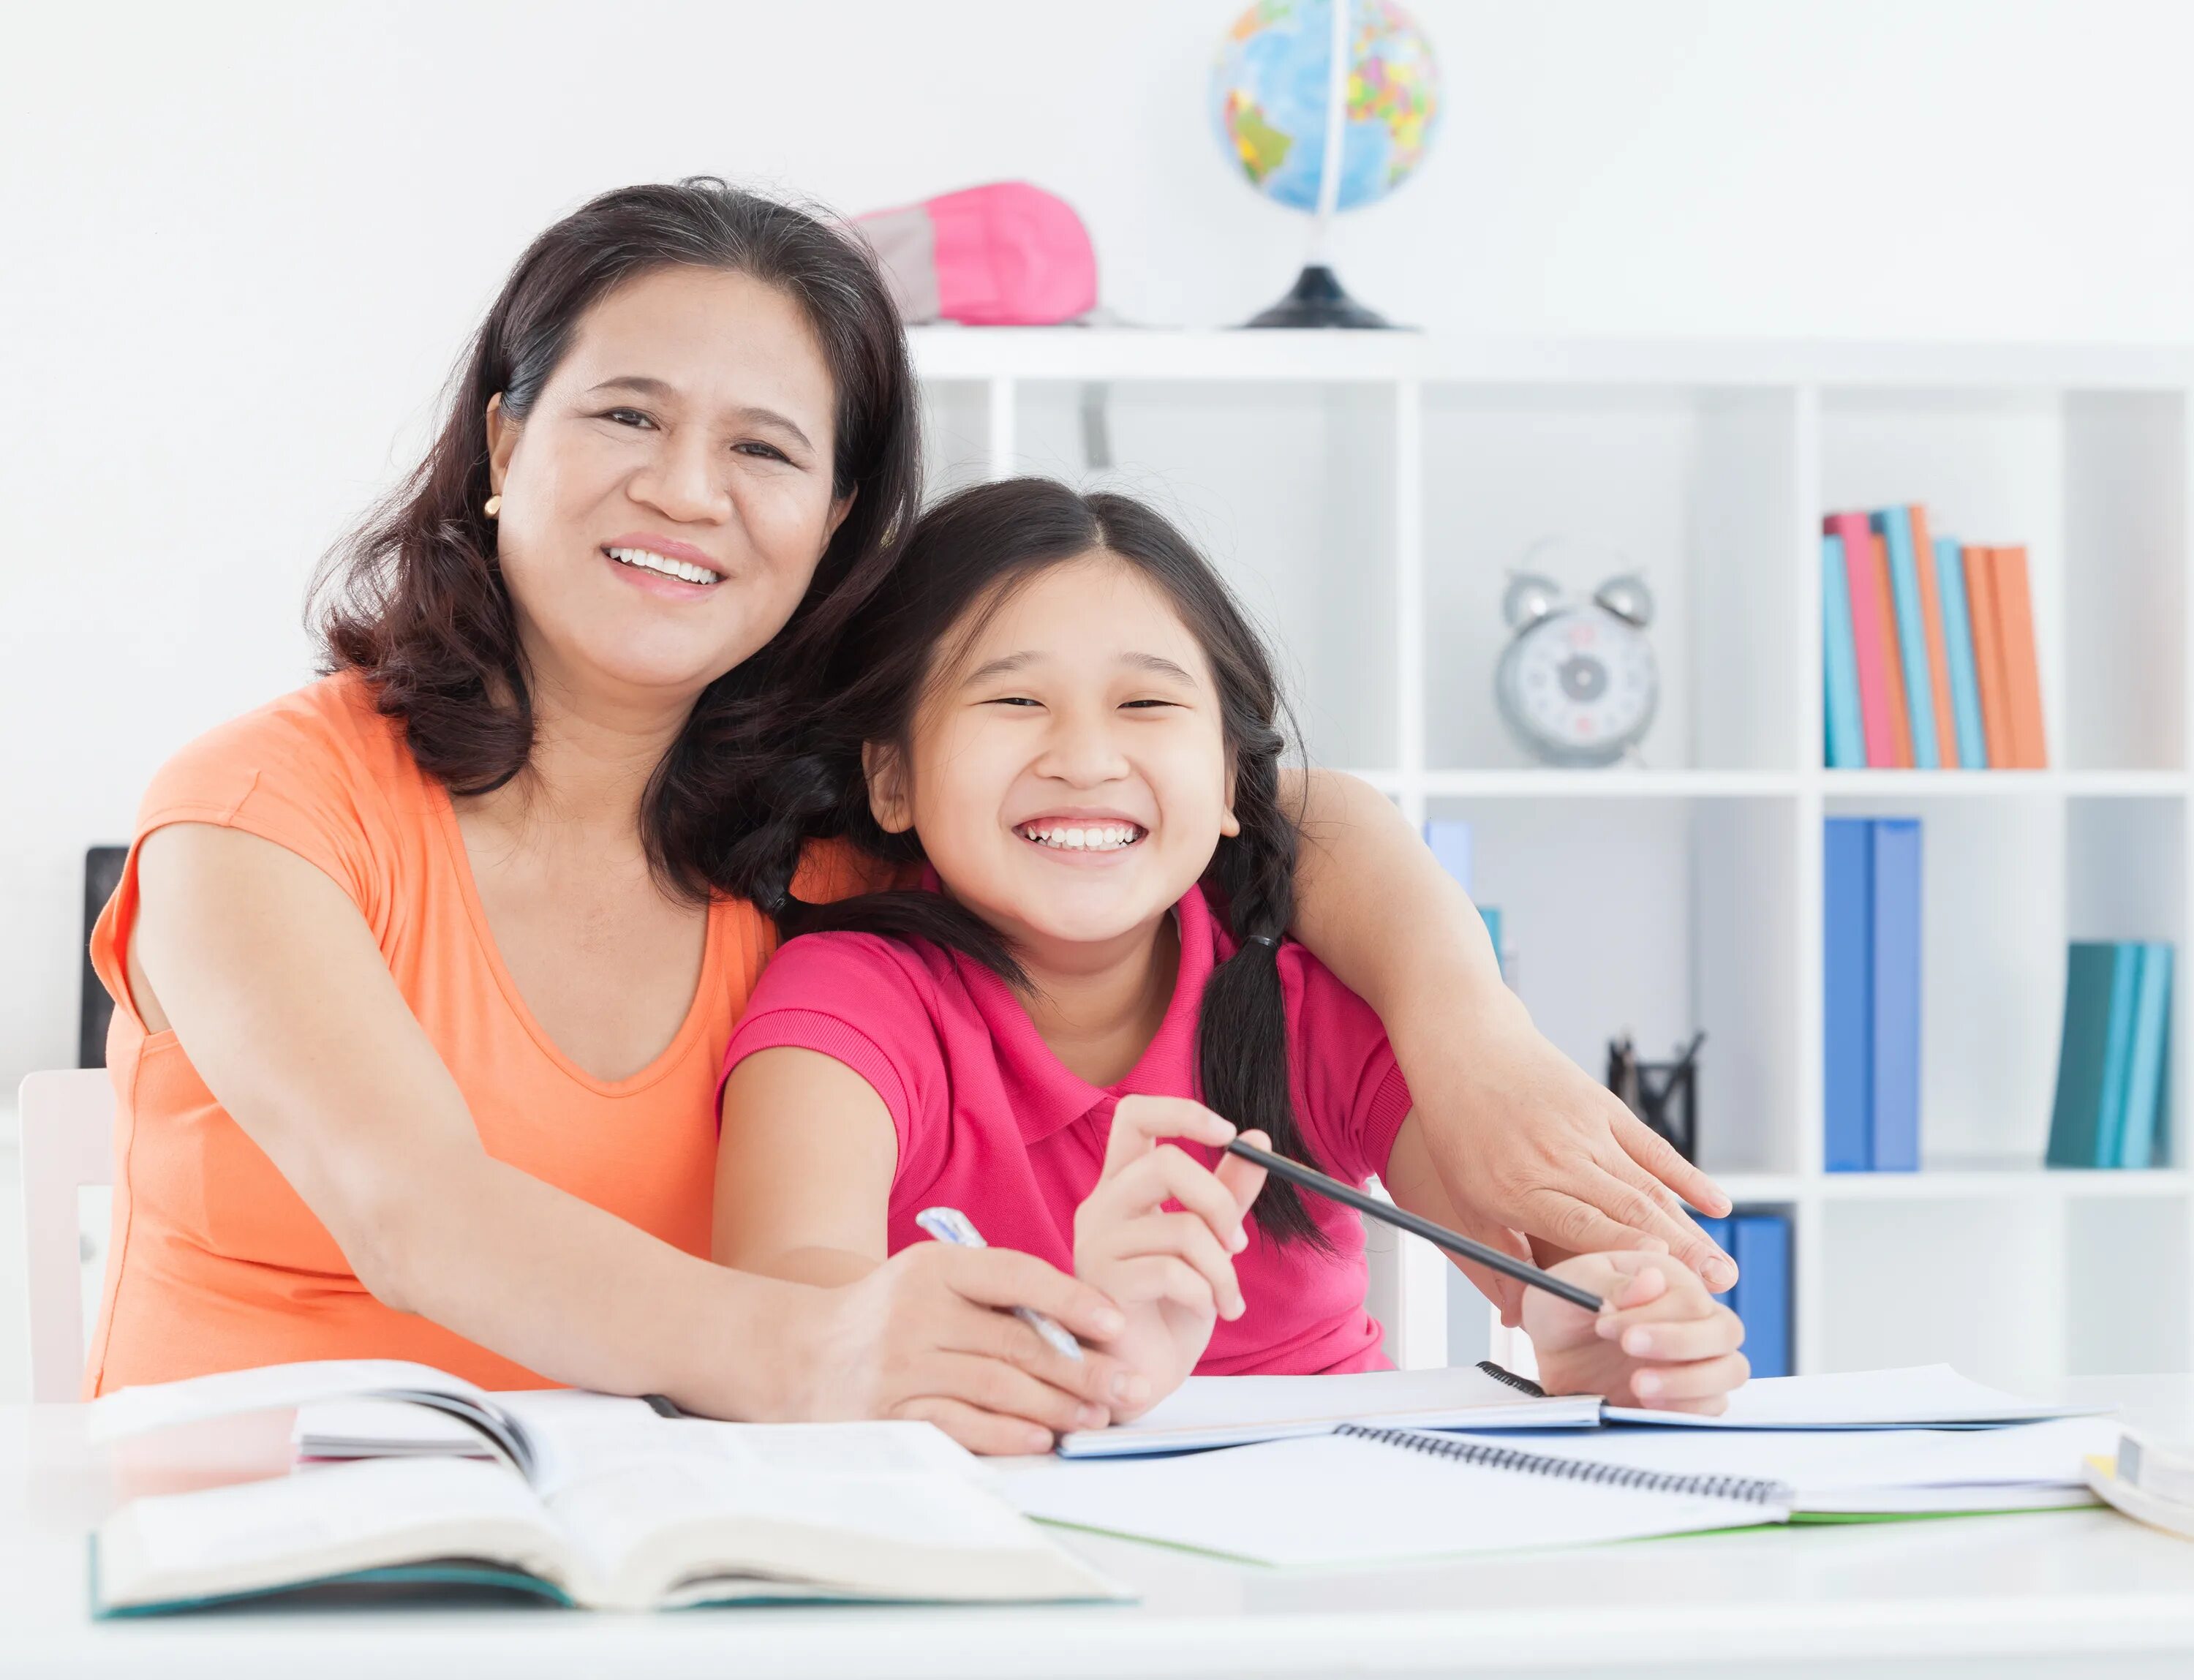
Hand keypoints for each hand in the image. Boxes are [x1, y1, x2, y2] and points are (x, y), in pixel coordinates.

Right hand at [782, 1242, 1149, 1454]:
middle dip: (1081, 1368)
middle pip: (1016, 1342)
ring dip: (1056, 1406)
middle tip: (1126, 1386)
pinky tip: (1042, 1438)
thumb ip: (992, 1291)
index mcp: (933, 1267)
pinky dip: (1006, 1434)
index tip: (1116, 1323)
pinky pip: (960, 1425)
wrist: (796, 1353)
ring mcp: (899, 1366)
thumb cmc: (887, 1314)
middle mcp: (915, 1312)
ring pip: (997, 1386)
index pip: (1016, 1275)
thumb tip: (1081, 1322)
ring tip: (1096, 1416)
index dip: (1073, 1300)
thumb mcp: (929, 1278)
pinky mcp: (887, 1414)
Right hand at [1072, 1096, 1267, 1415]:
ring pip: (1182, 1226)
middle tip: (1237, 1242)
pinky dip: (1205, 1292)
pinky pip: (1173, 1270)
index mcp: (1122, 1186)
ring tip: (1227, 1298)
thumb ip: (1227, 1192)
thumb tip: (1259, 1140)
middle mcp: (1101, 1206)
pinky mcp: (1103, 1284)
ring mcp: (1097, 1243)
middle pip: (1165, 1163)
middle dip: (1219, 1202)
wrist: (1141, 1376)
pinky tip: (1206, 1310)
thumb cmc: (1167, 1309)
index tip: (1228, 1133)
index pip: (1135, 1115)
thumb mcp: (1208, 1243)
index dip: (1182, 1112)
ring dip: (1223, 1268)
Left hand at [1408, 995, 1736, 1322]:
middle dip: (1677, 1256)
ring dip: (1689, 1229)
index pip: (1581, 1228)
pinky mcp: (1605, 1107)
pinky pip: (1654, 1148)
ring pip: (1649, 1187)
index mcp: (1520, 1186)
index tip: (1661, 1283)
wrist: (1467, 1049)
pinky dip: (1688, 1178)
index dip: (1624, 1256)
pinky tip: (1717, 1206)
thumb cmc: (1461, 1129)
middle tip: (1716, 1291)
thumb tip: (1520, 1316)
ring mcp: (1587, 1130)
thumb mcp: (1462, 1201)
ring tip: (1721, 1267)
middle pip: (1627, 1213)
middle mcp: (1559, 1159)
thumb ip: (1496, 1258)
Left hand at [1523, 1248, 1748, 1413]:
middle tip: (1628, 1348)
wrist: (1548, 1355)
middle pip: (1725, 1331)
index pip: (1691, 1297)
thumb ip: (1608, 1283)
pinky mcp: (1689, 1394)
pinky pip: (1714, 1405)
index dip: (1654, 1315)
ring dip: (1689, 1381)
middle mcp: (1692, 1315)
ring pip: (1731, 1370)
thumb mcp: (1570, 1286)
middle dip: (1679, 1343)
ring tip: (1637, 1384)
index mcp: (1669, 1277)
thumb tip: (1653, 1281)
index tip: (1605, 1325)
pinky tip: (1647, 1403)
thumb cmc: (1561, 1309)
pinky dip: (1687, 1408)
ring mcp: (1695, 1356)